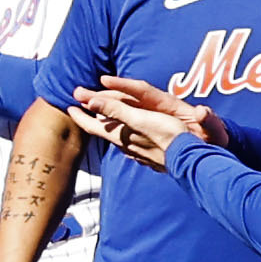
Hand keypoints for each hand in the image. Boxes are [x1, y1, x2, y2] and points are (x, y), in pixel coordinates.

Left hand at [72, 74, 198, 171]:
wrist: (192, 160)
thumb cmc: (167, 136)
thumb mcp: (139, 119)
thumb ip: (115, 110)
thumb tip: (88, 102)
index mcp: (121, 136)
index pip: (93, 126)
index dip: (80, 116)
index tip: (69, 107)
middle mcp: (126, 146)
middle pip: (104, 131)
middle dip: (93, 118)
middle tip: (84, 108)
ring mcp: (138, 153)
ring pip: (118, 138)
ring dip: (109, 127)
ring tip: (104, 119)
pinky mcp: (151, 157)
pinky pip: (132, 144)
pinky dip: (126, 135)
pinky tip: (130, 136)